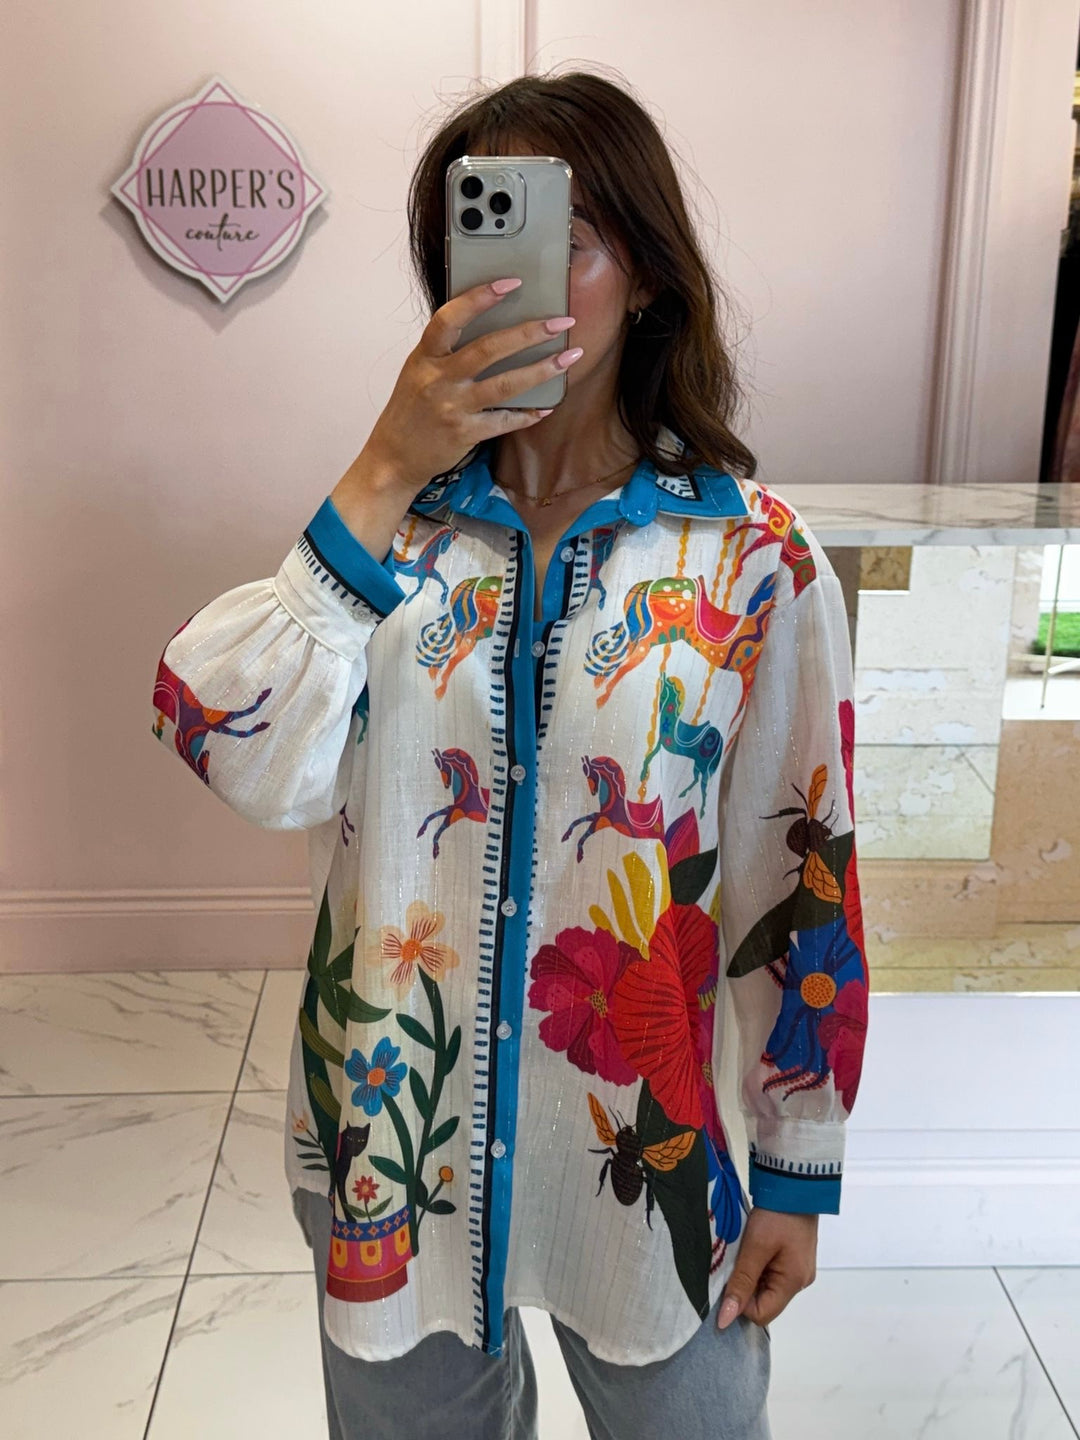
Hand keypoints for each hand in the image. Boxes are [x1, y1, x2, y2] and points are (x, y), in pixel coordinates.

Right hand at [361, 276, 581, 491]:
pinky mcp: (465, 434)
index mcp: (425, 356)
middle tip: (562, 322)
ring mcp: (453, 408)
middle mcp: (438, 379)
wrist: (393, 457)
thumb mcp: (418, 371)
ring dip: (541, 371)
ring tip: (569, 358)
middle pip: (488, 349)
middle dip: (529, 333)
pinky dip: (528, 414)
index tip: (511, 282)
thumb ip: (446, 350)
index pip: (450, 318)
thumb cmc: (410, 409)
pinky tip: (547, 407)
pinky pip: (504, 421)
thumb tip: (490, 324)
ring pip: (504, 385)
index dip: (480, 298)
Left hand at [717, 1206, 818, 1330]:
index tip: (726, 1281)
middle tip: (733, 1263)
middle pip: (765, 1301)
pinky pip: (772, 1273)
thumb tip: (726, 1319)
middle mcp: (800, 1282)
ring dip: (751, 1275)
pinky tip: (752, 1248)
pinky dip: (758, 1265)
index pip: (761, 1315)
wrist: (796, 1182)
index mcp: (793, 1283)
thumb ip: (741, 1283)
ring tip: (742, 1253)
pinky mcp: (795, 1257)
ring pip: (767, 1287)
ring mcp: (799, 1269)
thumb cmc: (777, 1215)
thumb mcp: (755, 1247)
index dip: (740, 1304)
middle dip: (745, 1288)